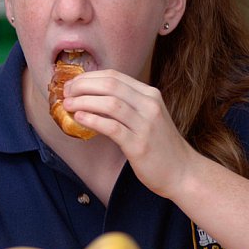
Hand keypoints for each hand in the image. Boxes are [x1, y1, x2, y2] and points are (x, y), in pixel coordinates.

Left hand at [63, 69, 197, 197]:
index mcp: (150, 95)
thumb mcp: (146, 117)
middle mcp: (149, 105)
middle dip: (83, 86)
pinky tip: (79, 119)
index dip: (89, 77)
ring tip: (68, 105)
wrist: (182, 172)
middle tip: (66, 93)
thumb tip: (89, 99)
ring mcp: (146, 124)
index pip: (114, 76)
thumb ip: (124, 106)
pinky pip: (112, 127)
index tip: (72, 83)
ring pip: (110, 103)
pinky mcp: (139, 144)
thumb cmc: (159, 145)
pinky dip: (93, 120)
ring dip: (84, 102)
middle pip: (110, 85)